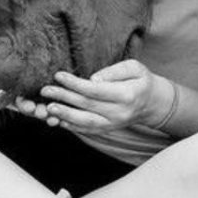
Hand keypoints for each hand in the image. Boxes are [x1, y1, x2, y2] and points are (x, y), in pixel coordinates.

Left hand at [16, 59, 170, 133]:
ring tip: (47, 108)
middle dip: (64, 98)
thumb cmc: (141, 80)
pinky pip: (87, 130)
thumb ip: (114, 71)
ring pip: (85, 122)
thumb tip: (93, 79)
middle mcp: (119, 113)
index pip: (95, 90)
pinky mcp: (108, 130)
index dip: (75, 83)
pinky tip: (57, 120)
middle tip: (45, 90)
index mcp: (126, 95)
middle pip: (86, 106)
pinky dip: (71, 126)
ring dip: (64, 115)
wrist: (153, 103)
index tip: (58, 75)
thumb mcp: (134, 67)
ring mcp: (113, 124)